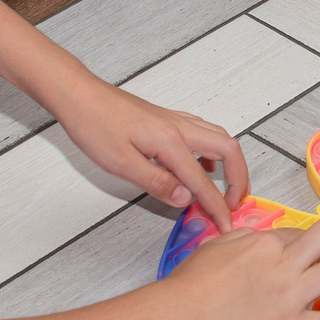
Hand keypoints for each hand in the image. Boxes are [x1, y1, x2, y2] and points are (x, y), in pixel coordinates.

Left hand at [56, 79, 247, 223]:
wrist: (79, 94)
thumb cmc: (94, 125)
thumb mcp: (120, 162)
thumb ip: (156, 182)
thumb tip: (186, 200)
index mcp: (170, 142)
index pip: (203, 181)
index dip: (218, 207)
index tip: (227, 226)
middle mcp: (179, 128)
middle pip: (229, 150)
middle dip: (239, 179)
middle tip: (235, 203)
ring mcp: (174, 121)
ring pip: (219, 138)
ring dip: (230, 163)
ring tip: (225, 187)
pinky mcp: (166, 119)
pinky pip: (203, 132)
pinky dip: (213, 151)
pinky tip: (201, 165)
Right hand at [169, 216, 319, 319]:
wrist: (176, 317)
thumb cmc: (188, 283)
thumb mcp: (216, 245)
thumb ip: (244, 238)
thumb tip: (260, 239)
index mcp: (264, 240)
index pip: (301, 232)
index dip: (307, 245)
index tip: (306, 259)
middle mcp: (283, 260)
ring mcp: (290, 294)